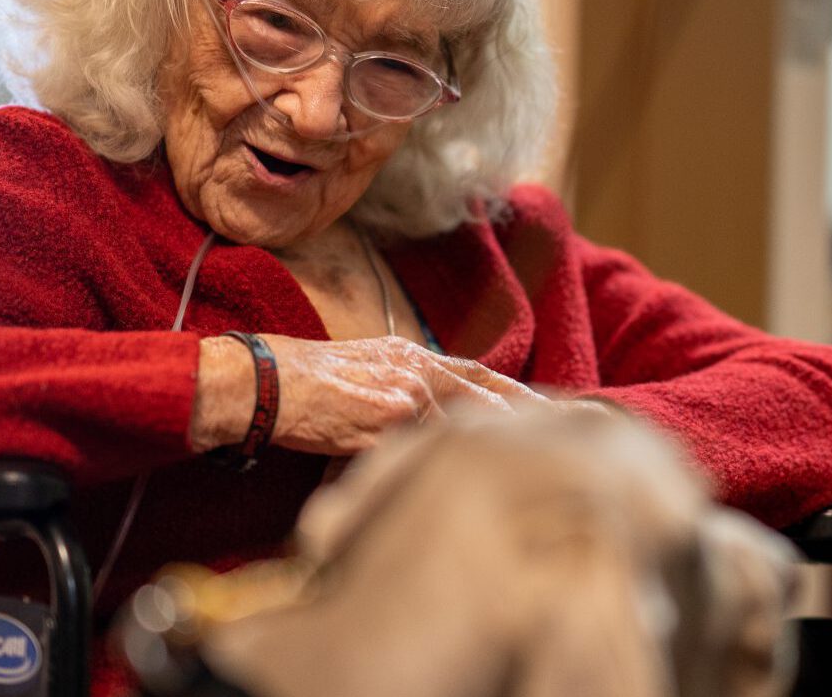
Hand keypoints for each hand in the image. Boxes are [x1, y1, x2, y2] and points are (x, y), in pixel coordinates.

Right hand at [191, 334, 547, 455]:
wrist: (260, 383)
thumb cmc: (301, 385)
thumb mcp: (362, 372)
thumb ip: (400, 389)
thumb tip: (428, 416)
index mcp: (409, 356)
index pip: (478, 371)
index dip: (516, 390)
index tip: (554, 406)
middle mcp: (413, 368)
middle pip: (486, 392)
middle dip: (529, 412)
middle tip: (572, 429)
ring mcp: (402, 391)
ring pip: (464, 419)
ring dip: (497, 441)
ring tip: (533, 458)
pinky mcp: (384, 418)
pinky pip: (423, 445)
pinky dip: (445, 461)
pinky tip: (469, 476)